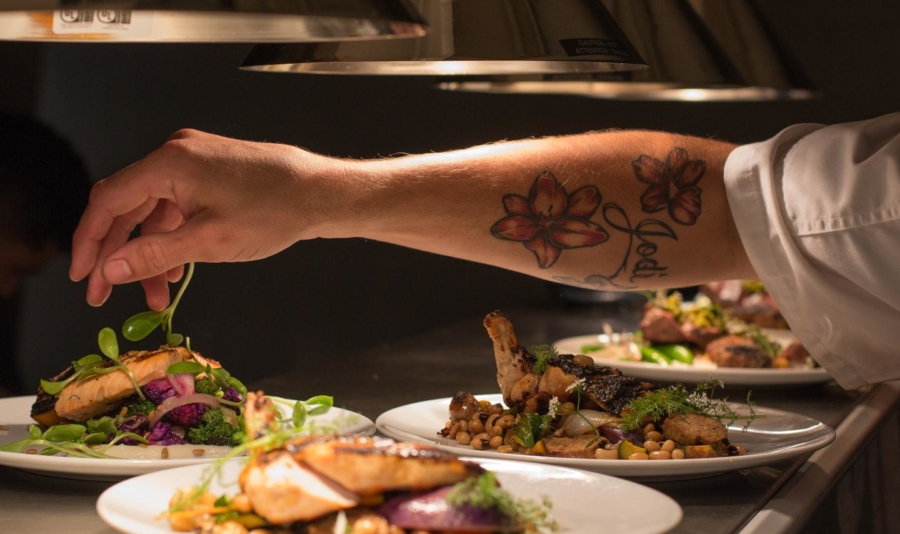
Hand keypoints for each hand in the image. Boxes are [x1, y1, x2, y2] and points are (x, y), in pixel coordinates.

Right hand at [70, 129, 345, 309]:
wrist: (321, 193)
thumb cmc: (276, 210)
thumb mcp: (210, 242)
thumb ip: (154, 255)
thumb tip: (110, 268)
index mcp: (169, 163)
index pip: (108, 202)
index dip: (90, 242)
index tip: (82, 276)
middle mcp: (176, 155)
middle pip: (127, 207)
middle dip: (117, 254)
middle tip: (105, 293)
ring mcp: (193, 162)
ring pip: (154, 212)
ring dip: (149, 253)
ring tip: (153, 294)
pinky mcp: (209, 173)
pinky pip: (176, 207)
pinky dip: (171, 238)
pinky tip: (175, 270)